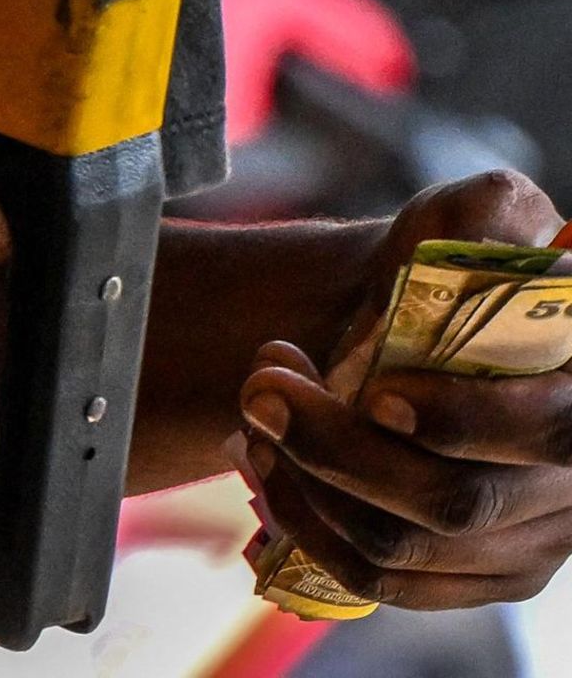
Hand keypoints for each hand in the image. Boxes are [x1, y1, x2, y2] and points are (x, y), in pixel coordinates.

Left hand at [240, 170, 571, 608]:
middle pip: (455, 503)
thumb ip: (494, 214)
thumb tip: (493, 236)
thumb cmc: (442, 263)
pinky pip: (377, 581)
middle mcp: (571, 487)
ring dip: (307, 481)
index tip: (378, 394)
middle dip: (337, 448)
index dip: (470, 422)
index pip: (557, 431)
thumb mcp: (477, 214)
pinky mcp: (463, 576)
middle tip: (262, 387)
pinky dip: (306, 524)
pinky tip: (268, 464)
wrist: (397, 317)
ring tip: (255, 414)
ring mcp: (522, 544)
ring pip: (402, 548)